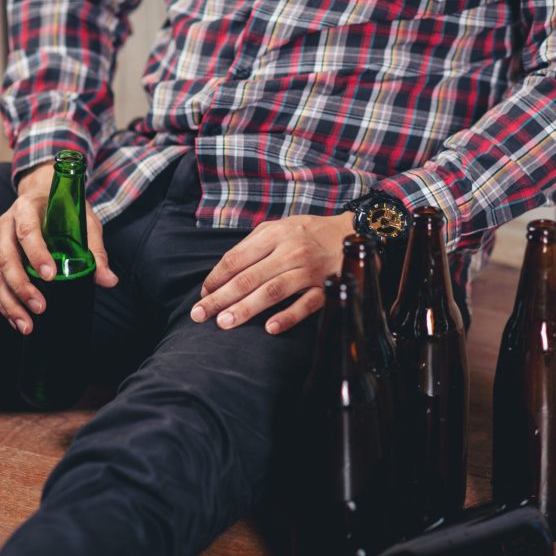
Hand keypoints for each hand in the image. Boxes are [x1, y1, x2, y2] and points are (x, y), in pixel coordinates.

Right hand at [0, 162, 117, 334]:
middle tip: (40, 308)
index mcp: (27, 209)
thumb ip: (95, 251)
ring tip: (27, 325)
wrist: (43, 194)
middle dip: (22, 286)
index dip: (36, 254)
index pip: (27, 231)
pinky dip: (4, 304)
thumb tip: (108, 280)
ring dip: (10, 302)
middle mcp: (7, 225)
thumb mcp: (84, 222)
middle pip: (6, 257)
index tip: (50, 275)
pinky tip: (17, 320)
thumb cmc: (65, 207)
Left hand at [190, 212, 354, 333]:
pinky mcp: (328, 286)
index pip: (237, 258)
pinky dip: (288, 316)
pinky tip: (270, 328)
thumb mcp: (280, 227)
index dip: (216, 278)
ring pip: (272, 291)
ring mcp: (309, 270)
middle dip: (221, 297)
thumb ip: (253, 245)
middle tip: (200, 315)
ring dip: (246, 308)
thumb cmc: (309, 233)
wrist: (356, 233)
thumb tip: (222, 273)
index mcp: (274, 234)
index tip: (203, 295)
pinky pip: (306, 304)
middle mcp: (290, 251)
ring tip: (225, 323)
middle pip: (249, 277)